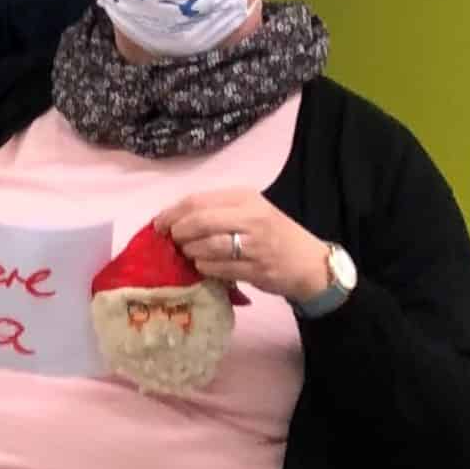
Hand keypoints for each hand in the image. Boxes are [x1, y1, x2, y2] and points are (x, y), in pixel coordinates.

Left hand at [154, 190, 333, 303]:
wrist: (310, 263)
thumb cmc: (272, 235)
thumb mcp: (249, 211)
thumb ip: (216, 210)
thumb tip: (173, 218)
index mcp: (245, 198)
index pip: (197, 201)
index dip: (172, 213)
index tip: (159, 224)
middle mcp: (251, 218)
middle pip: (199, 221)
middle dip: (179, 232)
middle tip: (172, 240)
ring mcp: (256, 245)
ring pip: (207, 246)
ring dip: (190, 251)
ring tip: (189, 253)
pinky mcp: (257, 269)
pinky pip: (218, 268)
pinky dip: (205, 268)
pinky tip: (204, 266)